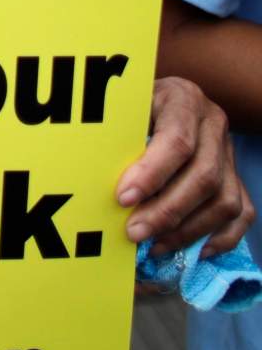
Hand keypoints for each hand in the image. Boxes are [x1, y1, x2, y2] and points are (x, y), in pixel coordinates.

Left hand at [116, 77, 255, 257]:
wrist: (155, 99)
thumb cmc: (131, 108)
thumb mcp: (122, 110)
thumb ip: (117, 138)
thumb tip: (107, 184)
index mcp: (183, 99)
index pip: (176, 141)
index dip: (151, 174)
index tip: (123, 198)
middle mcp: (213, 122)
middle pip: (203, 177)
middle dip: (166, 211)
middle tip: (134, 232)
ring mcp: (228, 150)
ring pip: (224, 200)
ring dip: (188, 230)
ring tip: (154, 244)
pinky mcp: (236, 174)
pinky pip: (241, 212)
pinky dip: (220, 236)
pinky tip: (192, 250)